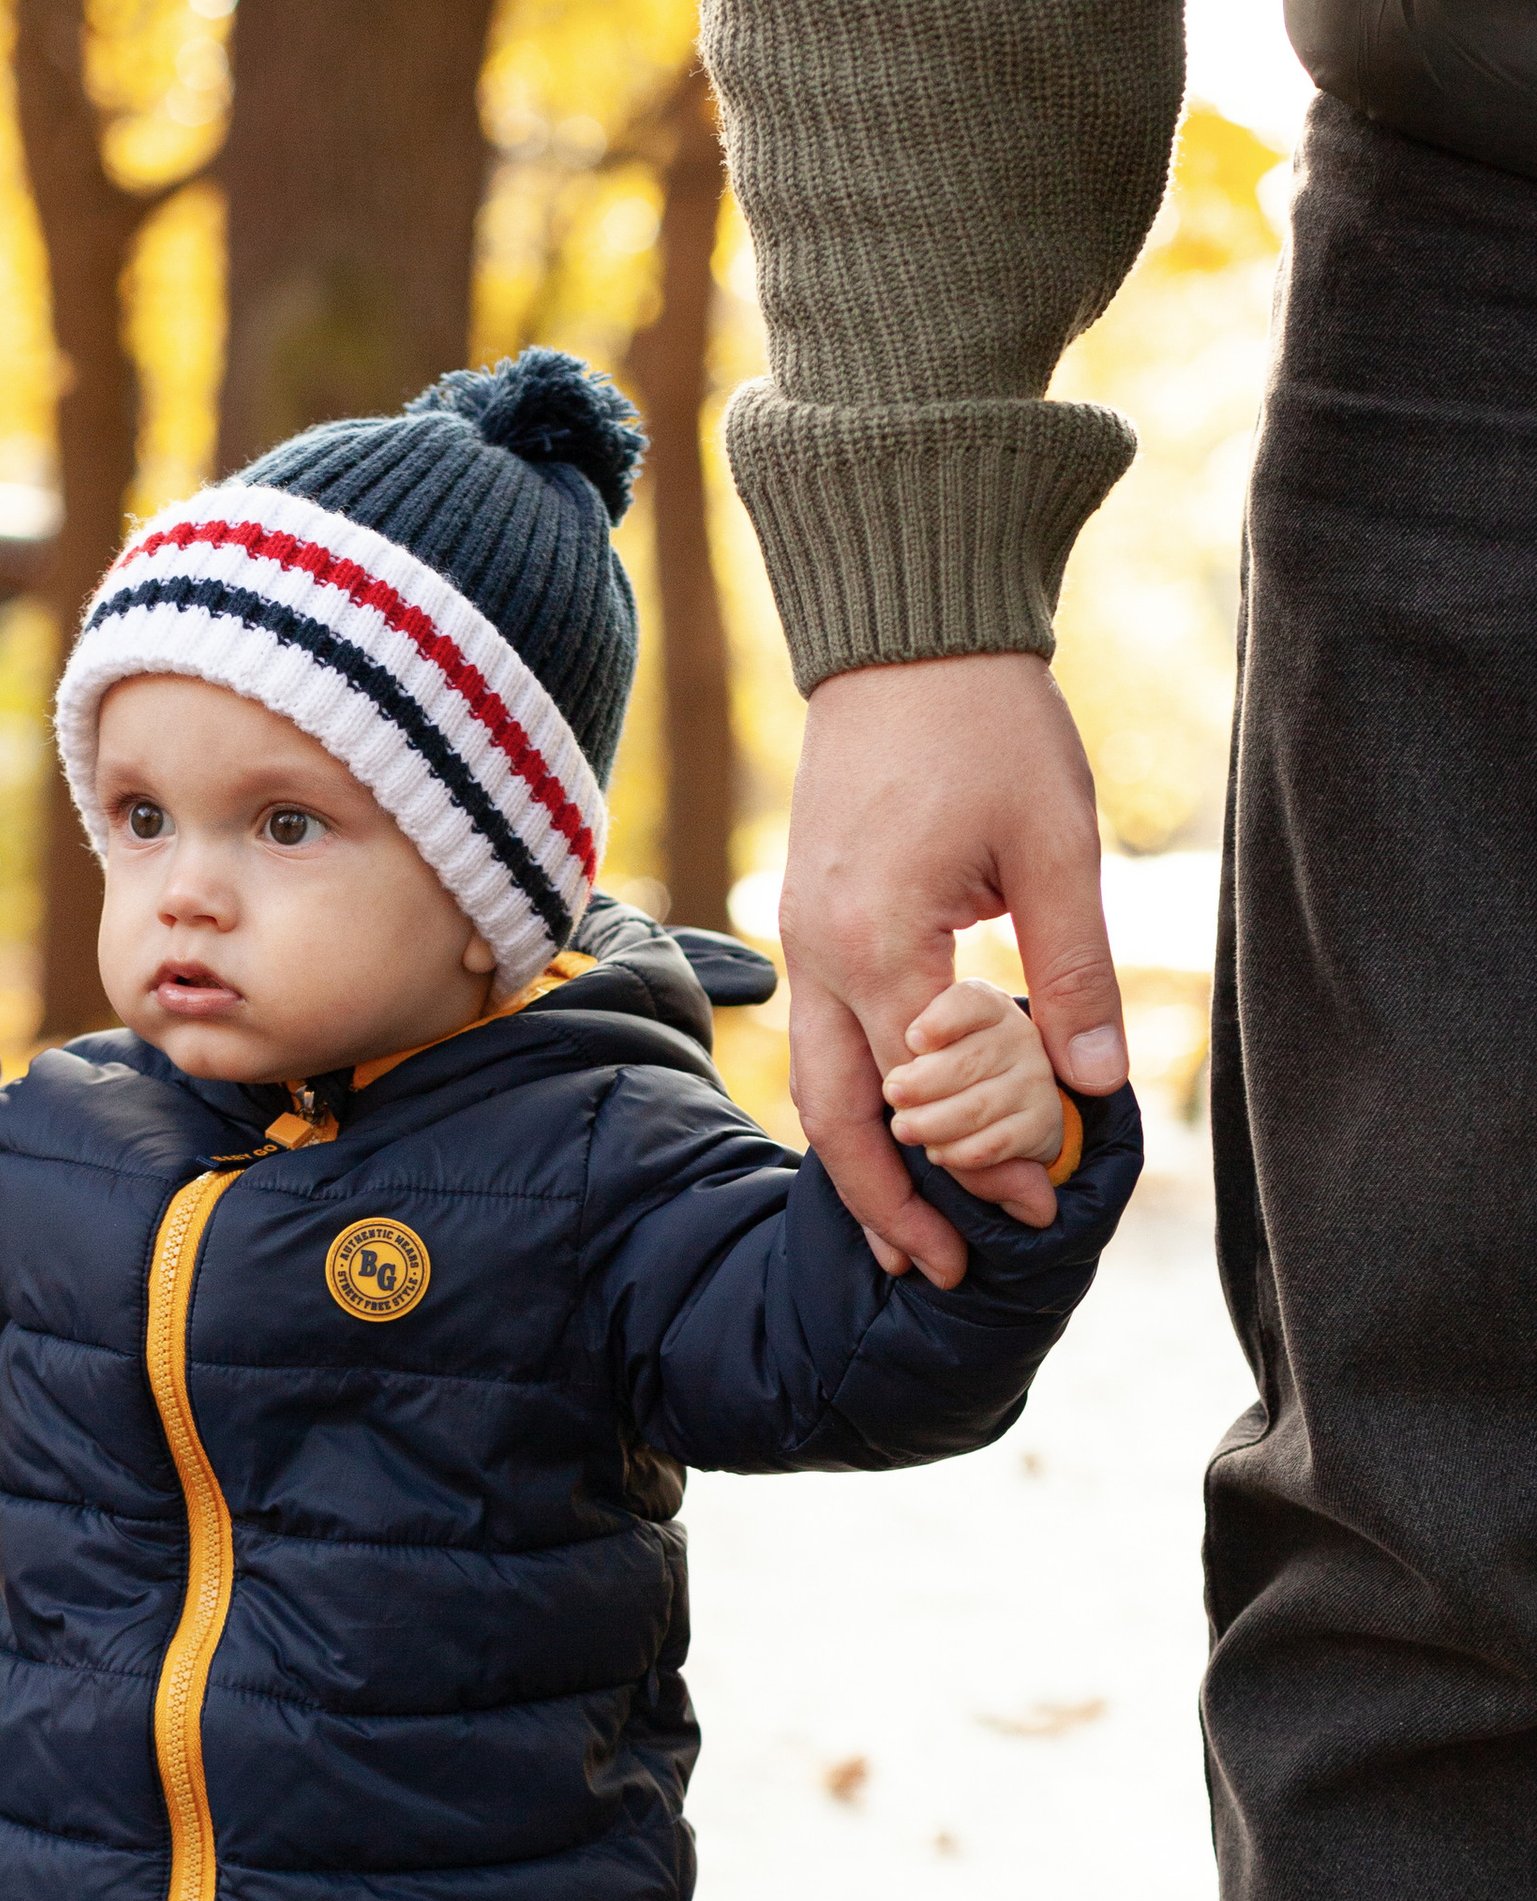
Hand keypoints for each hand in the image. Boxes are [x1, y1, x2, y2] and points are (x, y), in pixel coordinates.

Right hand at [779, 653, 1124, 1286]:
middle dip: (892, 1205)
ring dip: (861, 1168)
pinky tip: (894, 1136)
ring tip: (906, 1234)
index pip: (930, 1092)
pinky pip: (820, 1042)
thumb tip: (1094, 1087)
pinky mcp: (812, 922)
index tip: (1041, 1207)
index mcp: (881, 940)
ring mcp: (806, 939)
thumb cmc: (985, 722)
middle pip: (840, 1119)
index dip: (984, 1159)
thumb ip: (1075, 971)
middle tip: (946, 1270)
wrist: (903, 630)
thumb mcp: (1055, 843)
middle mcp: (823, 953)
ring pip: (816, 1089)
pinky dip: (852, 1106)